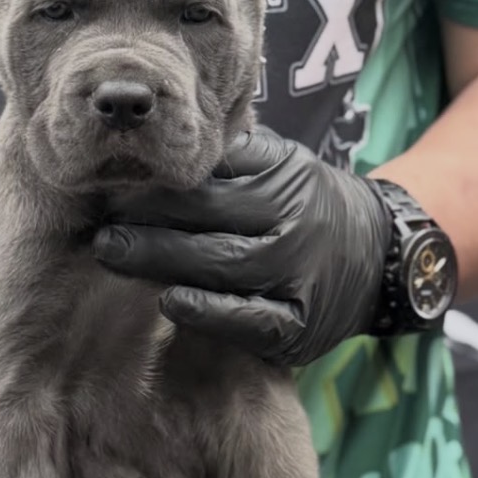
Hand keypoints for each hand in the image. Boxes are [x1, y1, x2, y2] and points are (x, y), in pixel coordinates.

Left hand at [91, 126, 393, 366]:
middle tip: (99, 234)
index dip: (156, 191)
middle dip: (146, 228)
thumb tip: (151, 151)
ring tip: (113, 258)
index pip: (208, 184)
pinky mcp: (298, 326)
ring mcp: (298, 279)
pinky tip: (170, 302)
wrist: (379, 259)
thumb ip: (227, 161)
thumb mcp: (279, 166)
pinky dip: (208, 312)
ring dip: (163, 264)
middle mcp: (294, 226)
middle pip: (209, 223)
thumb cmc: (305, 207)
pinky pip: (249, 320)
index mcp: (285, 181)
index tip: (110, 192)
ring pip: (224, 268)